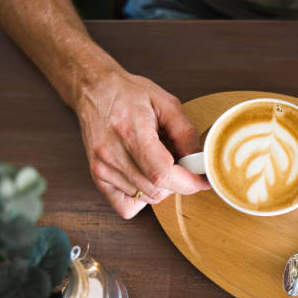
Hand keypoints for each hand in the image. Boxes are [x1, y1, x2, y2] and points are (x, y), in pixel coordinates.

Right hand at [76, 69, 209, 218]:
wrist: (94, 91)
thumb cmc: (129, 94)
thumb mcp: (167, 104)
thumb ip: (186, 134)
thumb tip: (199, 162)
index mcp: (130, 132)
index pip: (163, 173)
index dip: (188, 182)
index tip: (202, 179)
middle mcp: (111, 154)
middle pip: (156, 190)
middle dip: (178, 183)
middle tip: (181, 164)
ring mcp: (101, 169)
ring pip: (145, 198)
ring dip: (161, 188)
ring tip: (159, 163)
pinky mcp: (97, 178)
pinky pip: (126, 206)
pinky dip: (142, 198)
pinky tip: (145, 177)